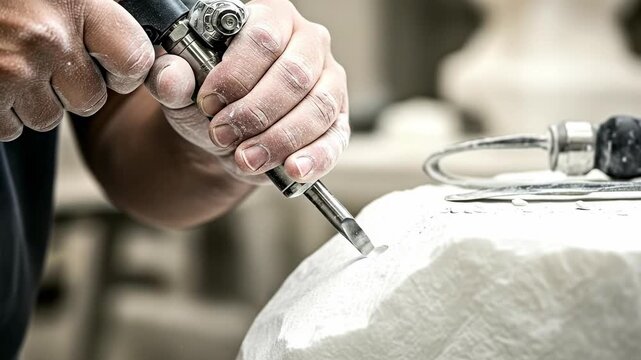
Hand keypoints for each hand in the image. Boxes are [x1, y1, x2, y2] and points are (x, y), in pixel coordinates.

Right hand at [0, 0, 153, 140]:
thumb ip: (91, 9)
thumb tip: (122, 45)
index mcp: (77, 1)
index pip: (135, 60)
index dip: (127, 72)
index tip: (116, 70)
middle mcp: (49, 37)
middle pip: (90, 100)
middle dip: (74, 91)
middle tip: (50, 65)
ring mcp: (14, 69)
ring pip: (49, 119)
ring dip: (35, 102)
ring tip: (13, 66)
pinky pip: (10, 128)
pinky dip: (3, 113)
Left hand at [146, 0, 348, 183]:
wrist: (227, 136)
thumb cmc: (210, 100)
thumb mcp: (183, 88)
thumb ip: (172, 78)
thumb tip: (172, 78)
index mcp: (269, 17)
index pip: (263, 38)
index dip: (235, 76)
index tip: (208, 103)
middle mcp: (307, 42)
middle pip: (293, 75)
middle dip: (255, 113)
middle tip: (223, 135)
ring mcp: (329, 79)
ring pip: (317, 107)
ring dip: (279, 139)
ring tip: (246, 158)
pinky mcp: (338, 117)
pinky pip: (336, 137)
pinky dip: (316, 157)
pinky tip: (293, 169)